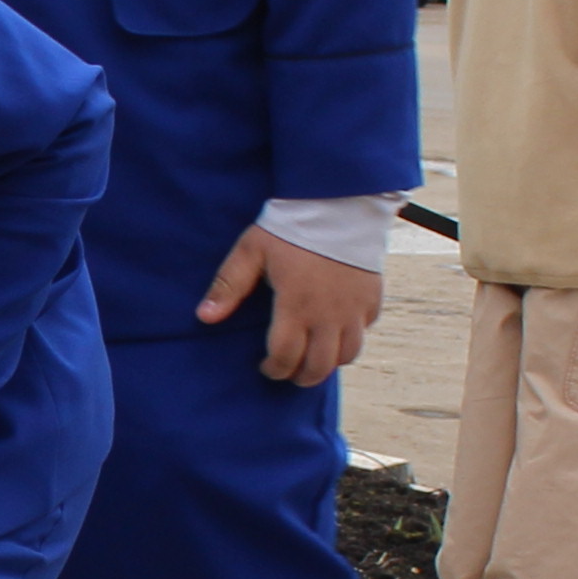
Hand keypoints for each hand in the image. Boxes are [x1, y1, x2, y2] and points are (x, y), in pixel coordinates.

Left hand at [195, 225, 381, 383]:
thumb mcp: (252, 251)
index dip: (274, 369)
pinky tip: (336, 329)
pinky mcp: (372, 299)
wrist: (340, 202)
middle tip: (289, 370)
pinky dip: (351, 337)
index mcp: (296, 305)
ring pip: (348, 355)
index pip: (285, 357)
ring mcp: (354, 309)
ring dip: (329, 362)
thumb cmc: (290, 227)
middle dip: (301, 376)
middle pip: (319, 367)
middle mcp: (328, 314)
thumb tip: (204, 317)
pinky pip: (365, 330)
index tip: (266, 367)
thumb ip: (228, 285)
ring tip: (313, 356)